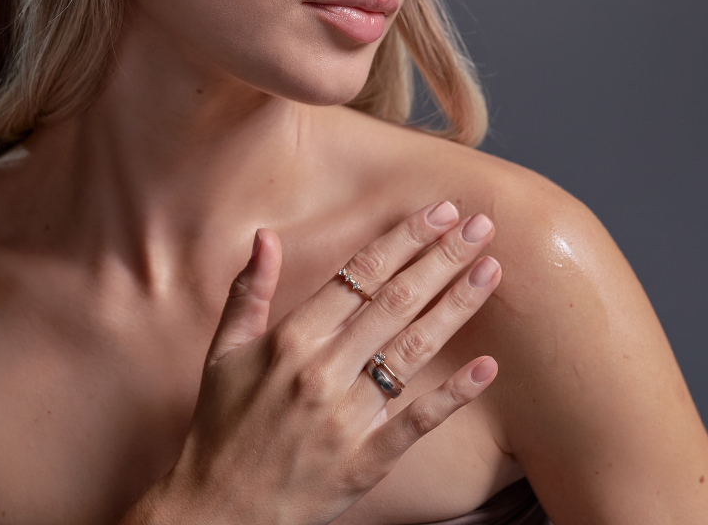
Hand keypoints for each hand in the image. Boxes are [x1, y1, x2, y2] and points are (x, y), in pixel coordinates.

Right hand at [124, 202, 501, 524]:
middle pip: (396, 301)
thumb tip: (265, 234)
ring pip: (413, 349)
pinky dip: (454, 394)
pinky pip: (418, 422)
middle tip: (480, 225)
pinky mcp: (366, 460)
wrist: (217, 510)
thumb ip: (249, 289)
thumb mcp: (223, 351)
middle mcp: (324, 370)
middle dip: (442, 258)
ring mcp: (348, 416)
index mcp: (291, 338)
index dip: (403, 239)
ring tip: (491, 271)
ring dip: (456, 306)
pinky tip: (488, 366)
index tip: (438, 212)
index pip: (360, 274)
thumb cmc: (221, 425)